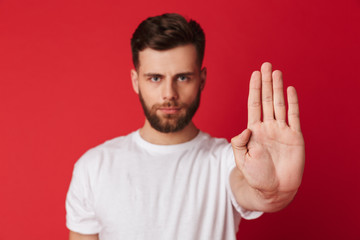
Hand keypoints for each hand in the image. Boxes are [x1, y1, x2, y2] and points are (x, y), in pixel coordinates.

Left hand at [231, 62, 304, 201]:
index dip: (254, 89)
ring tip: (276, 72)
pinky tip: (291, 90)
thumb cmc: (256, 176)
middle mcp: (268, 127)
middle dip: (266, 83)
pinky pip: (294, 117)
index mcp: (254, 130)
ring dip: (278, 88)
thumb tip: (245, 128)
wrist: (273, 190)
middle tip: (266, 65)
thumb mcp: (241, 159)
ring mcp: (282, 131)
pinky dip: (293, 103)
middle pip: (266, 100)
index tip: (254, 74)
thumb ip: (239, 142)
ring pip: (280, 104)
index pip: (253, 105)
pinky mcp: (295, 137)